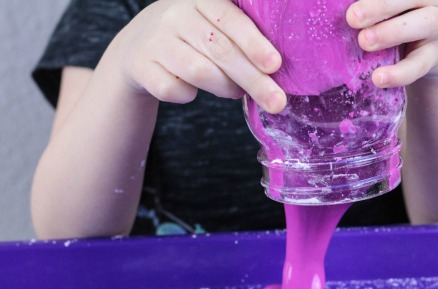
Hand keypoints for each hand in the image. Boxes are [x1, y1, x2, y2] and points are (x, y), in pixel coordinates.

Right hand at [112, 0, 285, 112]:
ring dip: (225, 88)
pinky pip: (174, 90)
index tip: (275, 65)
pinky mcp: (140, 66)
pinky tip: (190, 89)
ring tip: (235, 91)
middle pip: (220, 50)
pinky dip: (188, 96)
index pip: (230, 18)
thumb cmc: (193, 38)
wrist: (138, 47)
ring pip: (199, 72)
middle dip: (253, 79)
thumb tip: (276, 72)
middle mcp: (175, 14)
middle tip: (276, 102)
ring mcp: (156, 40)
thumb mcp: (214, 24)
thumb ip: (241, 38)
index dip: (254, 43)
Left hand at [346, 0, 437, 87]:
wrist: (432, 49)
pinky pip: (419, 64)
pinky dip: (399, 73)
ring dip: (391, 32)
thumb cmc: (398, 20)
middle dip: (380, 6)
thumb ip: (368, 6)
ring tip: (364, 42)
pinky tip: (378, 78)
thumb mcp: (387, 9)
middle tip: (352, 17)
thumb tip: (333, 8)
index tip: (350, 0)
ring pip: (423, 24)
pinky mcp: (436, 55)